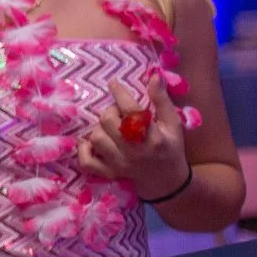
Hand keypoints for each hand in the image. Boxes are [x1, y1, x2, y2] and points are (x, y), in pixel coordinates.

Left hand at [77, 79, 190, 198]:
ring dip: (100, 128)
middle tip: (119, 113)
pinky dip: (84, 149)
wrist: (167, 181)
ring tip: (111, 128)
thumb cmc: (170, 147)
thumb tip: (154, 75)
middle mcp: (134, 151)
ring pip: (96, 138)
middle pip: (107, 122)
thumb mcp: (172, 124)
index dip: (120, 94)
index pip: (131, 111)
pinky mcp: (109, 173)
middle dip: (111, 111)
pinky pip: (86, 161)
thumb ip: (162, 100)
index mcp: (153, 138)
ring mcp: (120, 164)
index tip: (114, 82)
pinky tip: (92, 143)